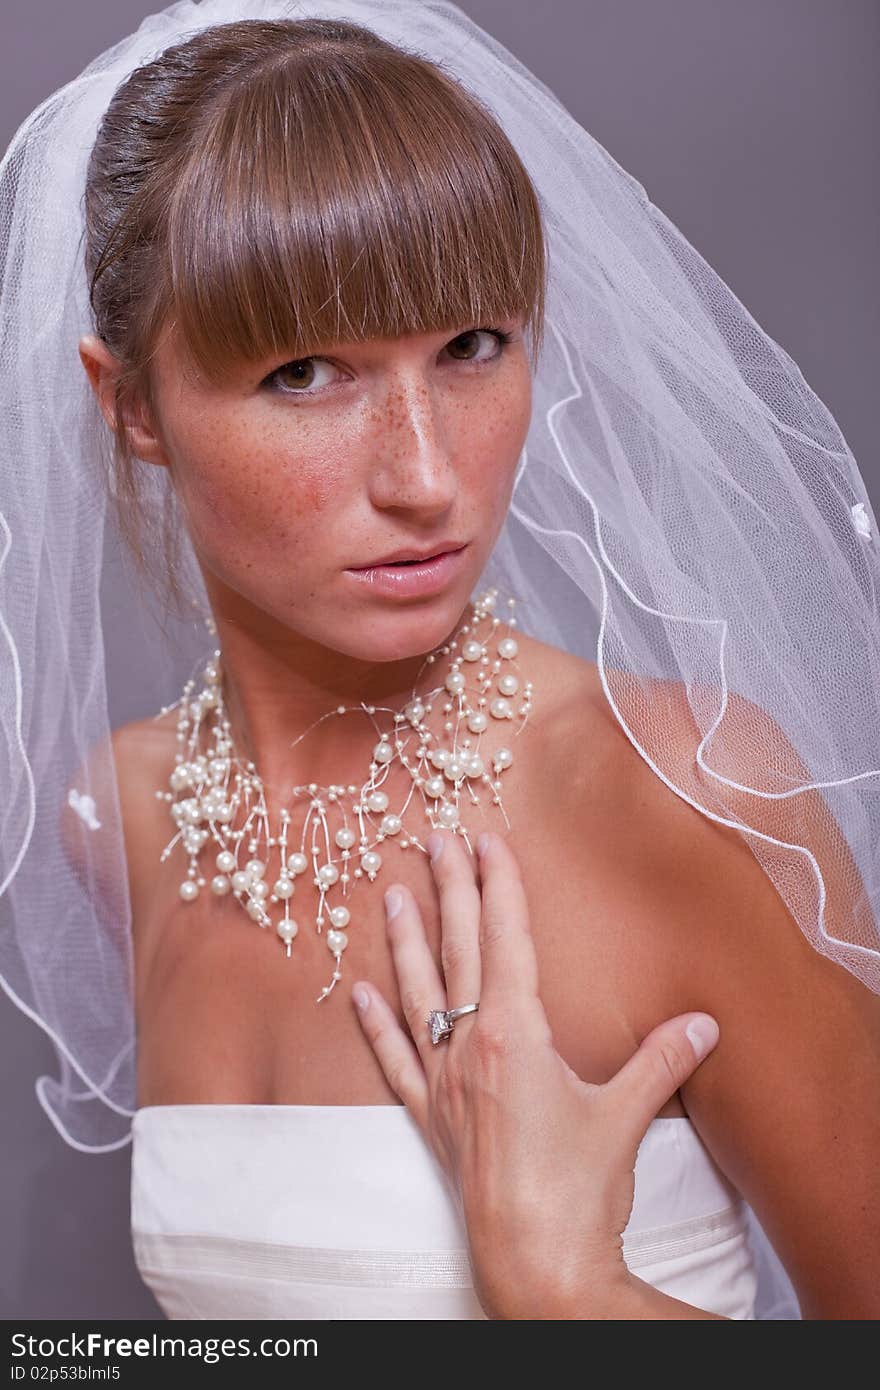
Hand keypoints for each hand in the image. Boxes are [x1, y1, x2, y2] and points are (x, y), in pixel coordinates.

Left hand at [350, 827, 719, 1319]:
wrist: (537, 1266)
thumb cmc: (581, 1190)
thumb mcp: (626, 1114)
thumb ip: (662, 1060)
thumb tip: (705, 1023)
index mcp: (514, 1034)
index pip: (506, 939)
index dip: (499, 885)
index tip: (487, 839)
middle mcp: (470, 1049)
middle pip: (458, 952)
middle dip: (450, 890)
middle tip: (435, 838)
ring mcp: (445, 1085)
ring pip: (418, 996)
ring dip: (405, 942)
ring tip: (390, 893)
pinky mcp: (433, 1122)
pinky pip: (395, 1062)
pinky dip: (376, 1027)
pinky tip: (358, 994)